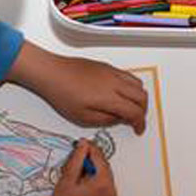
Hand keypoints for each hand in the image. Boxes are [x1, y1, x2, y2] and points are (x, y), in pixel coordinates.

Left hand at [6, 42, 147, 133]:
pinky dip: (132, 86)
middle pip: (142, 97)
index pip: (135, 112)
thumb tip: (118, 118)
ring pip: (138, 84)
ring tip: (130, 106)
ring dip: (139, 97)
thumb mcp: (82, 117)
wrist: (52, 73)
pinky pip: (129, 75)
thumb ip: (105, 120)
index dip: (140, 123)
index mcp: (110, 98)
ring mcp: (112, 72)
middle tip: (136, 120)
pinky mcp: (107, 66)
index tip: (138, 129)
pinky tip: (122, 93)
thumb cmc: (62, 93)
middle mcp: (115, 83)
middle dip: (143, 111)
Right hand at [52, 140, 115, 195]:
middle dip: (91, 160)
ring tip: (76, 173)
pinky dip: (95, 181)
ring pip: (104, 176)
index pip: (100, 159)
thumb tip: (83, 145)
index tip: (81, 143)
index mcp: (103, 184)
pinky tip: (81, 183)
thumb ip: (77, 159)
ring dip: (93, 170)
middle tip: (76, 156)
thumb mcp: (67, 179)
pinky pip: (104, 187)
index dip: (90, 149)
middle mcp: (111, 192)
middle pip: (104, 168)